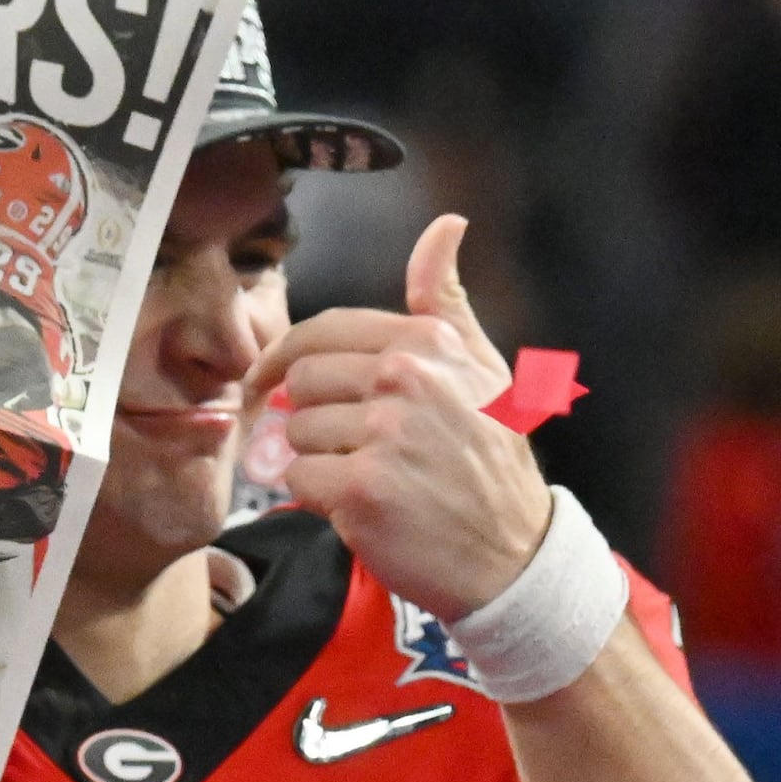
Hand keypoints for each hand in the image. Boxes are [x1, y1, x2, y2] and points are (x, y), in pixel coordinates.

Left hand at [238, 215, 554, 620]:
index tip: (270, 382)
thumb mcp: (482, 367)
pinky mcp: (363, 490)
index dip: (286, 359)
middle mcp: (407, 379)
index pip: (324, 332)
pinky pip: (297, 479)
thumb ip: (446, 299)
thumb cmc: (490, 460)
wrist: (511, 557)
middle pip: (302, 382)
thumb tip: (446, 225)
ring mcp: (385, 435)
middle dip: (314, 417)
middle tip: (351, 447)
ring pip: (297, 433)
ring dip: (319, 461)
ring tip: (369, 477)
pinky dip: (318, 499)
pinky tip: (362, 507)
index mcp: (428, 343)